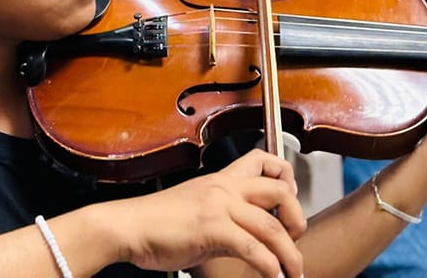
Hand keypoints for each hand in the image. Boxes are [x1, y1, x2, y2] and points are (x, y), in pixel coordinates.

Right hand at [112, 148, 305, 277]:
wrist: (129, 226)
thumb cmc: (157, 223)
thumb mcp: (199, 211)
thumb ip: (226, 220)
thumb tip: (249, 242)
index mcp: (222, 179)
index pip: (264, 159)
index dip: (286, 176)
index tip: (291, 201)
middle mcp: (225, 187)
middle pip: (280, 191)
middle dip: (298, 218)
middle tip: (296, 241)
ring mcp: (220, 206)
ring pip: (272, 226)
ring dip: (290, 254)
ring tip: (294, 272)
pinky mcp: (212, 228)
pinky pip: (253, 249)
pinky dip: (270, 267)